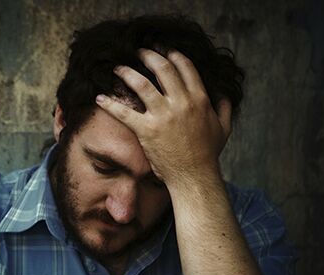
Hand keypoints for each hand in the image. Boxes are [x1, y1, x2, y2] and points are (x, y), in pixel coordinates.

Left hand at [95, 49, 231, 188]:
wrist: (194, 176)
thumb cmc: (208, 154)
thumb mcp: (223, 128)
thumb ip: (223, 108)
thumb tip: (222, 95)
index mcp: (199, 99)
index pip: (185, 67)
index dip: (173, 55)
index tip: (164, 50)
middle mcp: (181, 103)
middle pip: (162, 69)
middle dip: (149, 56)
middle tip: (139, 52)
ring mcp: (163, 116)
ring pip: (141, 84)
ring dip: (127, 72)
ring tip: (118, 68)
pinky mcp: (147, 130)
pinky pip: (124, 112)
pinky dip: (110, 104)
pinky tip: (99, 98)